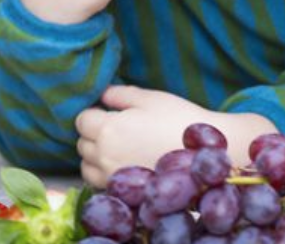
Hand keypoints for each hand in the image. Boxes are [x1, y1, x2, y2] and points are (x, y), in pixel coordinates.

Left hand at [74, 86, 277, 185]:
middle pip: (82, 143)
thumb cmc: (179, 119)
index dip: (94, 113)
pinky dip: (104, 173)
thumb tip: (102, 94)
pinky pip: (99, 182)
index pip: (82, 119)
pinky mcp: (122, 191)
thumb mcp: (150, 98)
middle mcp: (104, 155)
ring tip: (119, 147)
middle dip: (94, 134)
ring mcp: (112, 177)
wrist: (203, 153)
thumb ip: (120, 94)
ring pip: (86, 166)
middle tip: (118, 127)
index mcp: (108, 128)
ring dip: (95, 155)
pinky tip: (124, 163)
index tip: (109, 111)